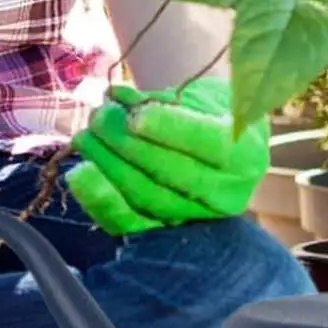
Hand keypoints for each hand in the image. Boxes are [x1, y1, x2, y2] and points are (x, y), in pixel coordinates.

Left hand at [66, 77, 269, 236]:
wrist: (215, 142)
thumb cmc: (210, 111)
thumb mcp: (204, 95)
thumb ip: (168, 99)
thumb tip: (121, 101)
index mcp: (247, 154)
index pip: (210, 144)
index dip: (170, 129)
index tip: (134, 114)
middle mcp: (228, 192)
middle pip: (172, 172)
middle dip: (126, 142)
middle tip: (99, 115)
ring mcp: (197, 216)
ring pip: (146, 196)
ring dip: (107, 164)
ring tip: (86, 135)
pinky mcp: (165, 231)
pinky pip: (128, 222)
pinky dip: (99, 198)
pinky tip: (80, 173)